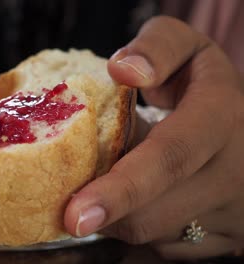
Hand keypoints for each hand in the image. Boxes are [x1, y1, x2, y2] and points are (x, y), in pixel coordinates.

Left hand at [64, 16, 243, 259]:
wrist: (243, 122)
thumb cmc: (198, 81)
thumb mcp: (185, 48)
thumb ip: (157, 48)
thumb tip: (123, 70)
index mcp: (221, 118)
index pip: (169, 158)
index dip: (119, 189)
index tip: (75, 215)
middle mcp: (234, 172)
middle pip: (152, 214)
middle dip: (103, 214)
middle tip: (70, 204)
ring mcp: (234, 213)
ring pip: (154, 236)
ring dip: (118, 219)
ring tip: (109, 187)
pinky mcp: (228, 239)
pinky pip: (166, 248)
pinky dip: (138, 229)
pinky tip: (136, 202)